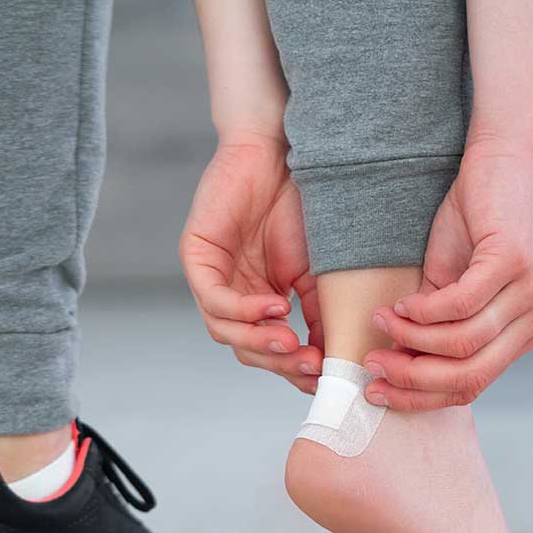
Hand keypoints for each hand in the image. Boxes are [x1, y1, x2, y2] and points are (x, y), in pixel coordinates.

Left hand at [181, 138, 323, 392]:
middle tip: (311, 366)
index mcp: (259, 302)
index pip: (270, 351)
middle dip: (279, 362)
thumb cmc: (301, 208)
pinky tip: (276, 307)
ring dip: (259, 342)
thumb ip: (321, 314)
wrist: (282, 155)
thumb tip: (336, 360)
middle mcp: (232, 296)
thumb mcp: (317, 272)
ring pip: (225, 331)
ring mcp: (211, 278)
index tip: (326, 377)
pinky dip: (244, 310)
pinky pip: (214, 299)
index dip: (295, 369)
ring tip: (292, 342)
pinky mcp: (196, 257)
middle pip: (246, 349)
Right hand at [362, 141, 532, 410]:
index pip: (471, 386)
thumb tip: (391, 368)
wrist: (500, 159)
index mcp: (520, 335)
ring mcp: (530, 294)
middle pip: (469, 376)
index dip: (420, 396)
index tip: (376, 392)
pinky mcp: (516, 264)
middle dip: (413, 379)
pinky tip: (401, 302)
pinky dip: (424, 311)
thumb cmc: (471, 222)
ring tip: (382, 322)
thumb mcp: (446, 286)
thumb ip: (429, 329)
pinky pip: (462, 305)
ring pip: (463, 344)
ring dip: (412, 339)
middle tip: (372, 367)